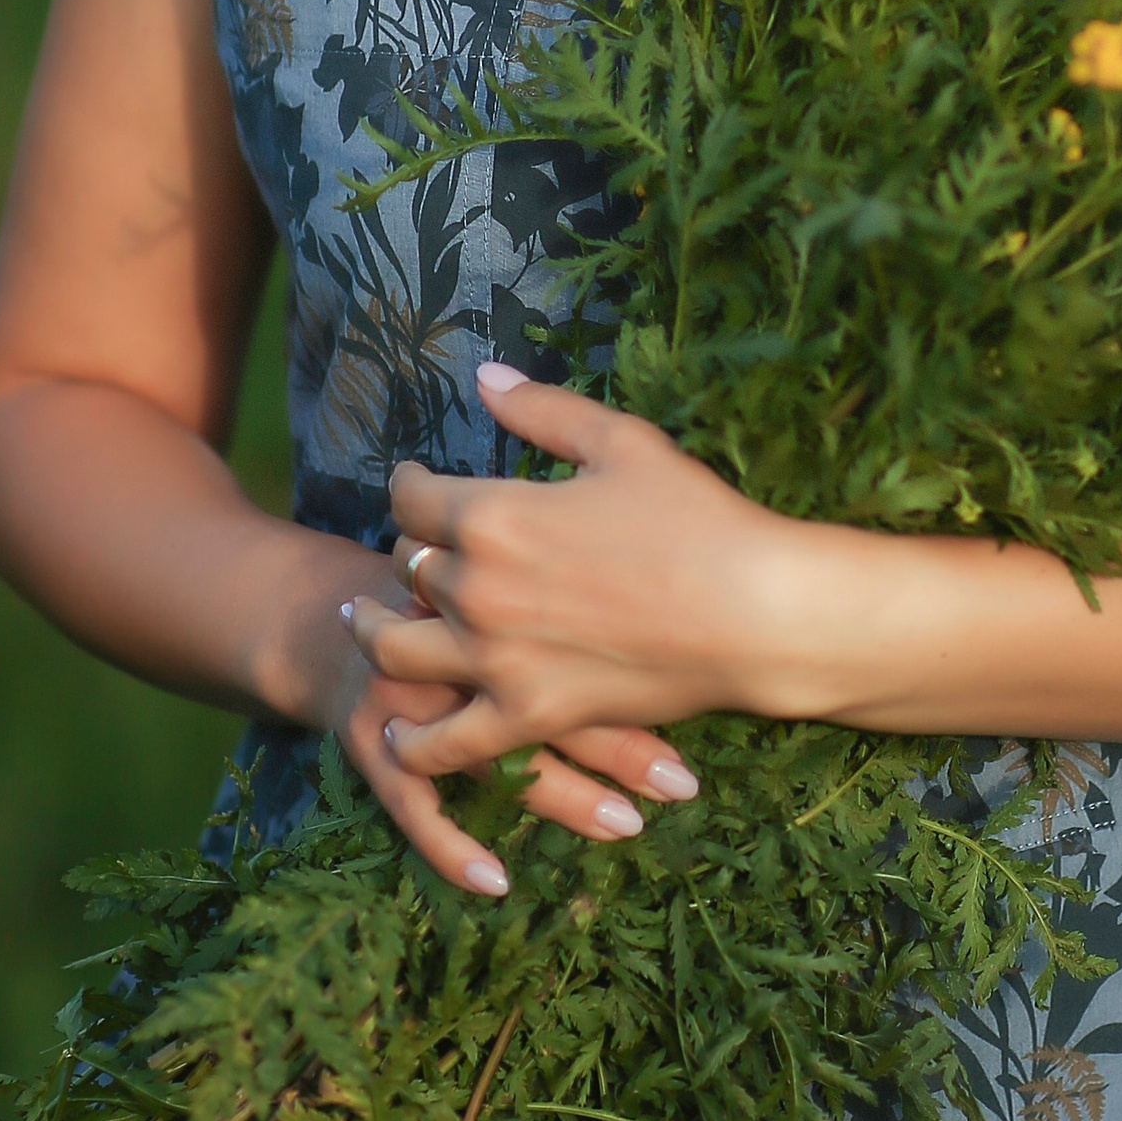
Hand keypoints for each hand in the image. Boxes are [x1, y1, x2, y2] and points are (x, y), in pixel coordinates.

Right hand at [319, 533, 702, 901]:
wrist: (332, 611)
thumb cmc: (444, 574)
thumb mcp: (496, 520)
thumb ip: (564, 495)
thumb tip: (679, 505)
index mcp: (484, 574)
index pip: (571, 615)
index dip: (641, 654)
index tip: (708, 685)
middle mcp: (446, 639)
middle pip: (541, 693)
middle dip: (619, 743)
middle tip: (684, 782)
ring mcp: (406, 694)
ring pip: (494, 757)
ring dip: (566, 797)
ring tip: (630, 824)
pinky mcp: (371, 740)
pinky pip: (412, 805)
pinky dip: (450, 849)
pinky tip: (498, 881)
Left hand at [356, 365, 808, 820]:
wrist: (754, 615)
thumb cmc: (697, 521)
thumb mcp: (623, 444)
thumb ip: (543, 411)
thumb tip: (485, 377)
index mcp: (495, 515)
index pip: (412, 496)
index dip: (409, 484)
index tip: (416, 482)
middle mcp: (478, 588)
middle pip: (405, 567)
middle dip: (408, 552)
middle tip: (417, 550)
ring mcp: (496, 659)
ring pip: (395, 650)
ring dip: (375, 634)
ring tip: (367, 625)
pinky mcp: (525, 715)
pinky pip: (443, 742)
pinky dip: (412, 742)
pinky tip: (400, 732)